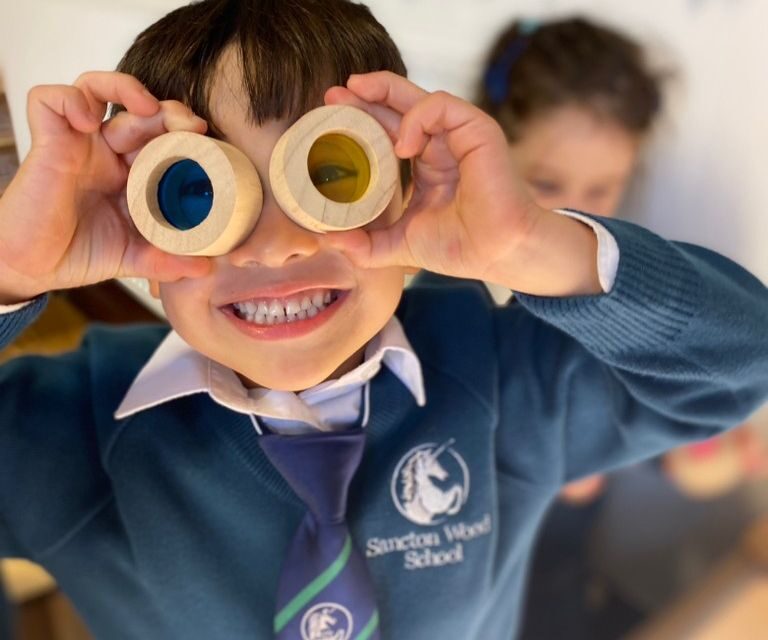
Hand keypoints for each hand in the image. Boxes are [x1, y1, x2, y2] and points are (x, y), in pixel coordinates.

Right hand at [0, 71, 210, 303]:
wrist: (34, 268)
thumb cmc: (78, 253)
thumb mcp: (133, 257)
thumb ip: (167, 261)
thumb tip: (206, 268)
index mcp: (131, 173)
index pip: (160, 135)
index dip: (182, 131)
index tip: (205, 141)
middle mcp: (105, 152)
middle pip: (139, 109)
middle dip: (169, 110)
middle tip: (191, 125)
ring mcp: (76, 144)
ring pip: (95, 88)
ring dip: (124, 86)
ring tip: (147, 106)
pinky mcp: (46, 143)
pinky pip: (48, 100)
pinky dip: (69, 99)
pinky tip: (90, 122)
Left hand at [325, 72, 600, 295]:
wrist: (497, 253)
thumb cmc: (460, 248)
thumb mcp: (399, 246)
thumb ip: (365, 245)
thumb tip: (327, 239)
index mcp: (426, 166)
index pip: (390, 131)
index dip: (362, 120)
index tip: (331, 115)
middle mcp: (441, 146)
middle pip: (399, 107)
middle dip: (365, 95)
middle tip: (333, 94)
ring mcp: (459, 136)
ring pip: (418, 97)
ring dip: (383, 92)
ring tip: (354, 96)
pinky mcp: (476, 130)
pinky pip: (440, 106)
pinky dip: (416, 118)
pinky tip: (401, 145)